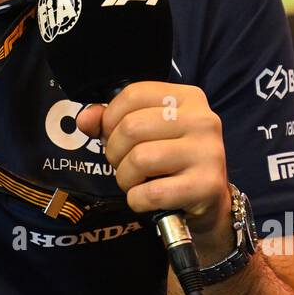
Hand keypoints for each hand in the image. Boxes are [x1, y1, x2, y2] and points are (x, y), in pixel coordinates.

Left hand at [76, 83, 232, 250]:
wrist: (209, 199)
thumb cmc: (172, 160)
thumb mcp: (147, 133)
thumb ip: (112, 121)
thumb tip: (84, 120)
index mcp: (188, 98)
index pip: (134, 94)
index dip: (110, 118)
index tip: (113, 136)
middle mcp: (202, 120)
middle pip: (132, 127)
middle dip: (115, 152)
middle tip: (124, 165)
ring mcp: (207, 152)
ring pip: (140, 159)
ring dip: (125, 178)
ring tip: (135, 182)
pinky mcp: (206, 185)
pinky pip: (151, 193)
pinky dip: (137, 200)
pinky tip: (146, 198)